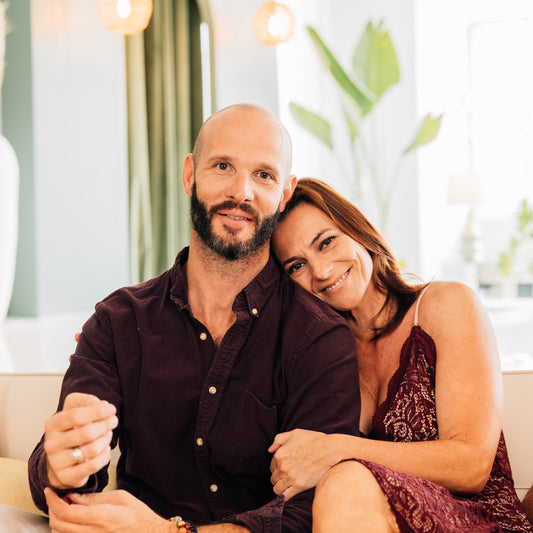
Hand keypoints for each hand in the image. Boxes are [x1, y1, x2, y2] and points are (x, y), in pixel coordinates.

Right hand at [44, 392, 117, 489]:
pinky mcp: (67, 476)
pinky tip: (105, 449)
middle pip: (86, 433)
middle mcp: (51, 444)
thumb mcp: (74, 409)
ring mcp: (57, 462)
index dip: (97, 411)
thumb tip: (103, 405)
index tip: (111, 409)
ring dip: (106, 439)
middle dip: (105, 425)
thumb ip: (87, 402)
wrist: (60, 458)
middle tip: (114, 421)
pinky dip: (105, 455)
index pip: (75, 416)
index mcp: (52, 424)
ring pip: (92, 449)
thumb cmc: (71, 429)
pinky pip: (94, 465)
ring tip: (108, 434)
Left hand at [45, 488, 173, 532]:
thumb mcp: (120, 498)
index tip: (50, 490)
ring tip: (63, 507)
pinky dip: (64, 530)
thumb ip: (95, 498)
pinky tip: (70, 520)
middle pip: (57, 525)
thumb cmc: (138, 516)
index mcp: (99, 518)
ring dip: (56, 520)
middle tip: (56, 497)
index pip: (65, 511)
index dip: (53, 500)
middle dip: (52, 508)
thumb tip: (74, 497)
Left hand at [269, 429, 340, 499]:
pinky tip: (290, 493)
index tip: (286, 469)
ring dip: (281, 488)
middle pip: (273, 478)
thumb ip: (279, 439)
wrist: (330, 449)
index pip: (272, 467)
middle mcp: (282, 466)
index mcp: (279, 454)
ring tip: (289, 486)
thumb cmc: (314, 440)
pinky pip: (285, 497)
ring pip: (277, 489)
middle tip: (288, 477)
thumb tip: (270, 450)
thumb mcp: (294, 433)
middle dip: (279, 478)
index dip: (278, 468)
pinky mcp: (299, 486)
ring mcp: (290, 477)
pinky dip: (285, 497)